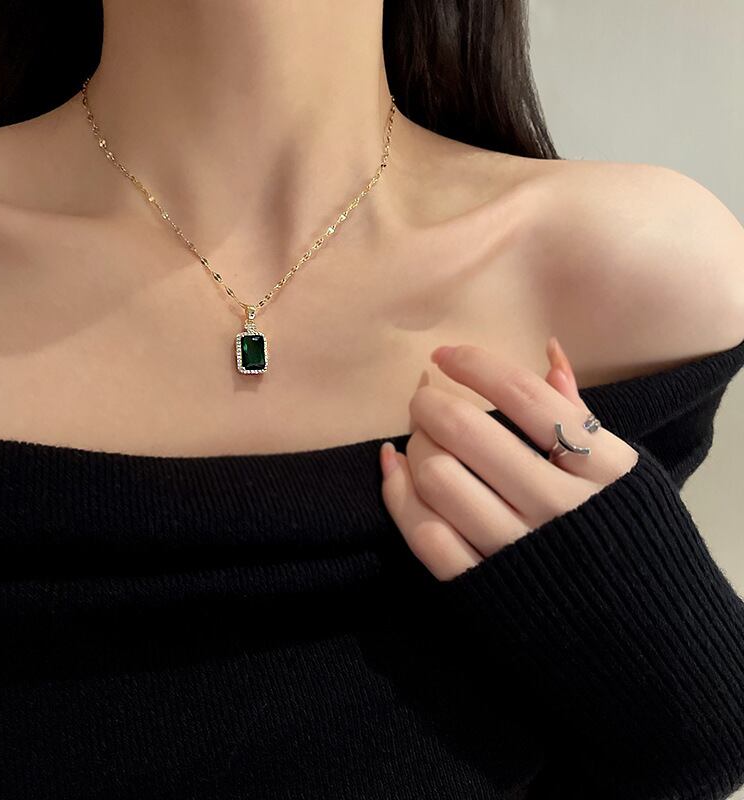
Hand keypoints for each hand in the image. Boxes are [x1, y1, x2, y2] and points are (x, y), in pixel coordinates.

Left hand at [379, 337, 639, 580]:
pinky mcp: (483, 589)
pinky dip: (397, 494)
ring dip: (414, 446)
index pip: (525, 397)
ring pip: (438, 479)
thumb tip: (546, 350)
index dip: (475, 366)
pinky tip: (395, 468)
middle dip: (430, 405)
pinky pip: (424, 534)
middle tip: (423, 400)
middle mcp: (559, 506)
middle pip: (468, 434)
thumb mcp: (625, 476)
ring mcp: (518, 551)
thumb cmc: (630, 543)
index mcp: (602, 470)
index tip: (444, 355)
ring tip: (417, 440)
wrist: (643, 646)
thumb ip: (583, 416)